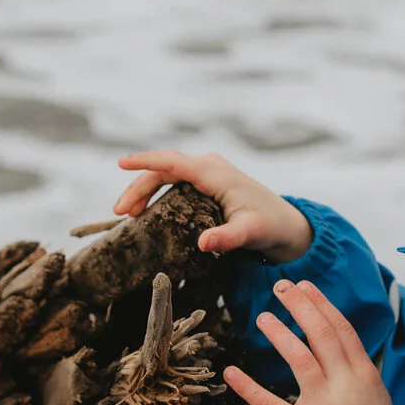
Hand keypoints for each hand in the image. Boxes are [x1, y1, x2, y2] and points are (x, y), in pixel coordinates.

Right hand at [114, 150, 314, 262]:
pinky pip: (174, 181)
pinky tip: (145, 211)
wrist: (285, 223)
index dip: (145, 161)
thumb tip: (203, 244)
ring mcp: (207, 173)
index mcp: (214, 172)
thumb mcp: (248, 233)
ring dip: (144, 191)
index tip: (121, 163)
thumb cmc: (267, 225)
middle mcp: (208, 167)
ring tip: (128, 215)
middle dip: (138, 187)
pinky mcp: (206, 182)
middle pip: (163, 170)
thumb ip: (226, 238)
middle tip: (119, 213)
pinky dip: (156, 194)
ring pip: (166, 175)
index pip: (172, 162)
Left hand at [223, 280, 396, 404]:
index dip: (321, 304)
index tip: (304, 286)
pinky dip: (249, 388)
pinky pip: (271, 404)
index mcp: (363, 373)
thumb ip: (356, 366)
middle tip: (280, 287)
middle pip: (321, 334)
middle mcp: (343, 384)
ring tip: (262, 317)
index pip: (340, 329)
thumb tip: (339, 338)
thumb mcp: (375, 393)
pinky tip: (231, 372)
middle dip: (300, 306)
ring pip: (299, 359)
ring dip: (279, 334)